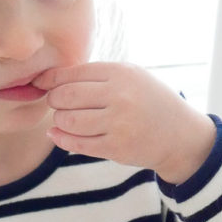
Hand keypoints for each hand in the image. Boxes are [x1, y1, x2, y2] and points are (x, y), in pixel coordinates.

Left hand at [34, 61, 216, 184]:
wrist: (179, 134)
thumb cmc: (148, 101)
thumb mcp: (131, 77)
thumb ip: (96, 75)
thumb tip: (51, 78)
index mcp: (121, 73)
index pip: (73, 73)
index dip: (51, 79)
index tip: (41, 84)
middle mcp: (120, 96)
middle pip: (66, 95)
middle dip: (54, 100)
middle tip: (57, 103)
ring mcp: (118, 123)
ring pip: (69, 120)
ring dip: (59, 120)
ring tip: (64, 118)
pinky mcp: (116, 148)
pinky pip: (77, 143)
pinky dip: (61, 138)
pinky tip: (57, 134)